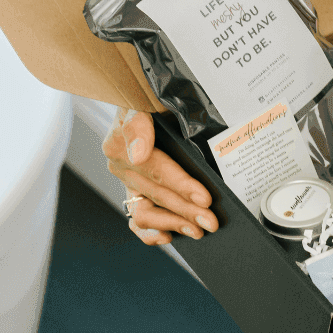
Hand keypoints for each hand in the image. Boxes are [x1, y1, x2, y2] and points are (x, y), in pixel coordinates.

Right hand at [102, 108, 218, 245]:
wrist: (138, 96)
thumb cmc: (146, 96)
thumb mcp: (143, 98)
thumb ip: (138, 123)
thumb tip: (139, 153)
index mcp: (121, 142)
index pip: (157, 170)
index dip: (183, 186)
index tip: (204, 198)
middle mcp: (120, 164)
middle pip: (157, 193)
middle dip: (186, 210)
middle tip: (211, 221)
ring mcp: (126, 180)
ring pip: (145, 212)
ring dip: (173, 223)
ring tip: (197, 231)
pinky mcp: (132, 190)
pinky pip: (136, 218)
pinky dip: (150, 232)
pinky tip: (169, 237)